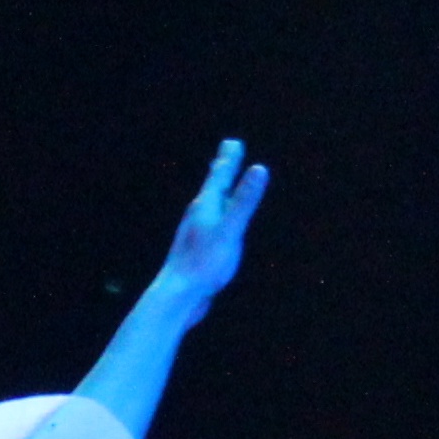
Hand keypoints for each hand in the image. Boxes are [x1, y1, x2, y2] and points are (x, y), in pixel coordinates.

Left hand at [157, 139, 270, 304]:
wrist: (178, 296)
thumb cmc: (204, 262)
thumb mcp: (230, 229)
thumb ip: (244, 200)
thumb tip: (259, 168)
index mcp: (205, 206)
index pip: (219, 176)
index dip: (228, 159)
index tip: (232, 142)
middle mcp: (198, 216)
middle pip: (212, 189)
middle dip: (221, 172)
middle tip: (225, 156)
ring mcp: (196, 234)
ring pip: (210, 208)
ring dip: (218, 195)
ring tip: (221, 189)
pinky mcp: (197, 251)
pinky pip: (210, 228)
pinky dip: (218, 219)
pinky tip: (217, 229)